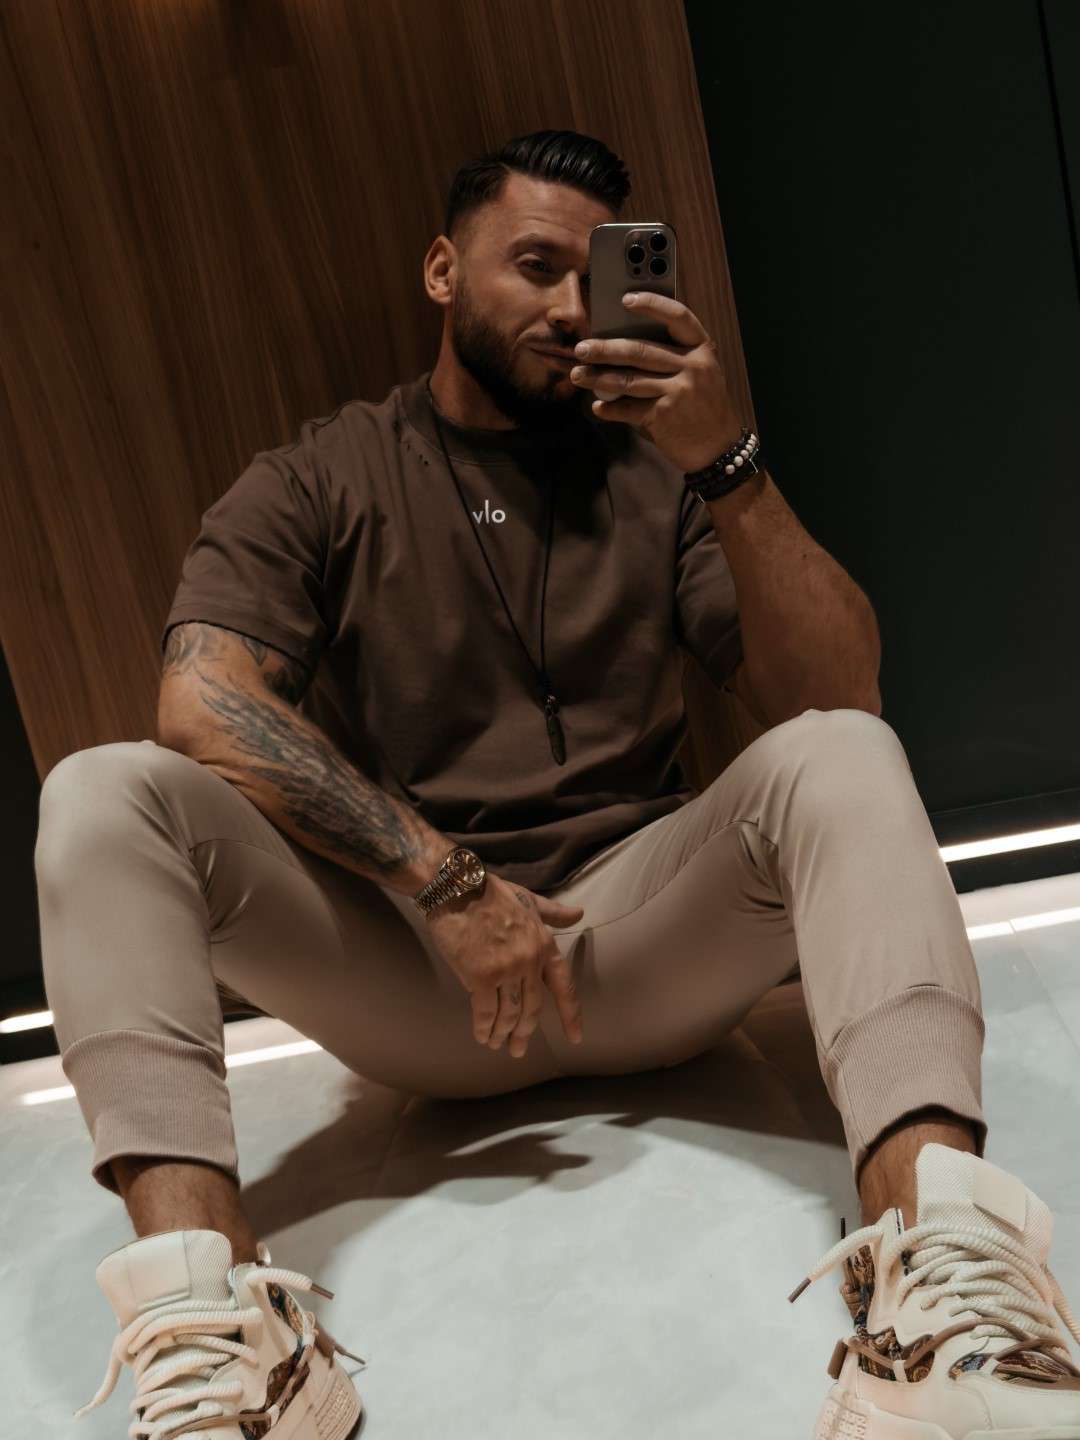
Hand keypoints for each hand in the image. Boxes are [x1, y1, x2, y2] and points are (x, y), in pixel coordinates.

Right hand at [424, 873, 584, 1058]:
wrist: (457, 889)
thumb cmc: (491, 893)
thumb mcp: (529, 900)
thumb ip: (554, 913)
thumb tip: (579, 914)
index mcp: (544, 944)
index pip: (564, 986)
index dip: (571, 1014)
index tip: (575, 1038)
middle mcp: (529, 960)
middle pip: (532, 1008)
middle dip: (525, 1032)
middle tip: (518, 1049)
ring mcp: (506, 970)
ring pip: (509, 1013)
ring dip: (502, 1033)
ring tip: (495, 1043)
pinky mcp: (480, 976)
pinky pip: (485, 1012)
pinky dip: (483, 1027)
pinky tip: (481, 1035)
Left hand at [569, 291, 745, 472]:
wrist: (718, 448)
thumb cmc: (702, 406)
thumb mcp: (700, 373)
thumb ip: (672, 357)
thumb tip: (621, 347)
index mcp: (702, 349)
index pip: (678, 316)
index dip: (652, 304)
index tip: (626, 299)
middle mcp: (693, 366)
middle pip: (640, 350)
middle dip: (605, 349)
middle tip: (582, 349)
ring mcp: (679, 391)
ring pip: (628, 380)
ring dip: (598, 378)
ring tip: (578, 375)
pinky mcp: (665, 415)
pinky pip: (628, 408)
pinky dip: (610, 409)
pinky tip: (598, 407)